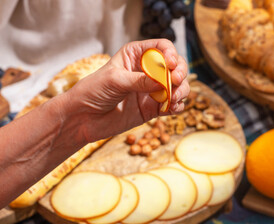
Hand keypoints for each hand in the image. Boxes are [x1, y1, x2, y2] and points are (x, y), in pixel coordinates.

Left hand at [64, 39, 188, 142]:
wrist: (83, 118)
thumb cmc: (93, 91)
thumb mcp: (115, 80)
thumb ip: (140, 81)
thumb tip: (164, 82)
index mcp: (136, 55)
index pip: (162, 47)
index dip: (170, 53)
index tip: (171, 64)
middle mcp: (148, 71)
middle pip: (175, 66)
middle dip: (180, 72)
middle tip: (175, 82)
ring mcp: (152, 90)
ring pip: (178, 86)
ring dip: (181, 90)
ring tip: (174, 99)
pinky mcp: (154, 107)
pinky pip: (173, 104)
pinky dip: (177, 105)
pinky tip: (172, 108)